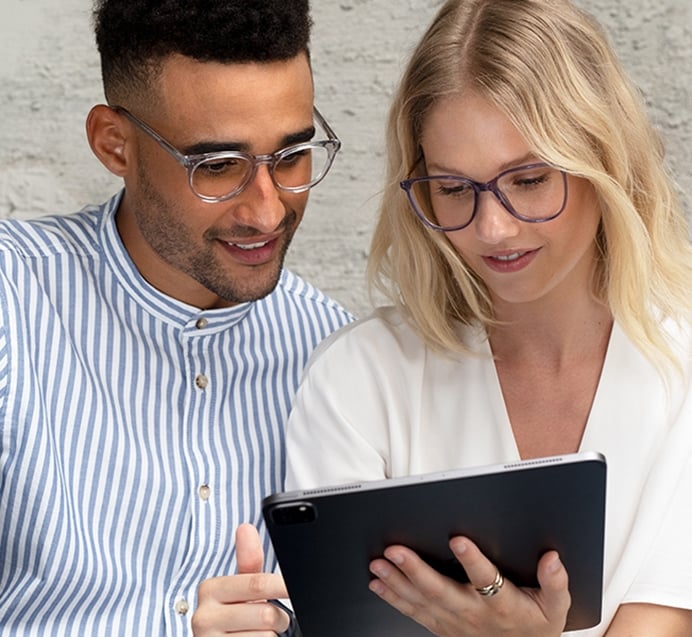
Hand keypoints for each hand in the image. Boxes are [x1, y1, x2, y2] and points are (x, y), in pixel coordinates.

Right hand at [191, 523, 290, 635]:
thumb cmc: (235, 618)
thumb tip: (245, 528)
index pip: (257, 584)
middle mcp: (203, 616)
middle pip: (265, 614)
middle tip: (275, 620)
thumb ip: (248, 561)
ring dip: (271, 636)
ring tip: (259, 634)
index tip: (292, 588)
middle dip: (279, 619)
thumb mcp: (241, 589)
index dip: (281, 587)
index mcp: (210, 589)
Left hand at [368, 535, 569, 636]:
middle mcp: (473, 613)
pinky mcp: (440, 625)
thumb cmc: (536, 626)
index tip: (458, 539)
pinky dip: (394, 598)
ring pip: (421, 601)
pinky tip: (378, 583)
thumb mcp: (557, 608)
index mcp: (502, 605)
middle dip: (415, 569)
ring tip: (378, 563)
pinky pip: (413, 612)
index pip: (486, 580)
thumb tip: (552, 558)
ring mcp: (453, 621)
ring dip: (397, 581)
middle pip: (441, 591)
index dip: (472, 560)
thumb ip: (556, 583)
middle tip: (395, 550)